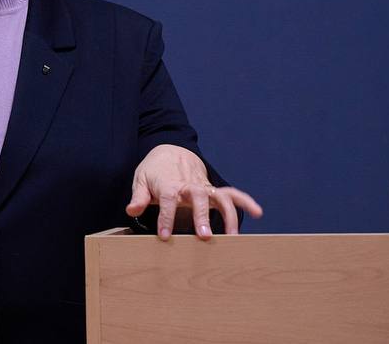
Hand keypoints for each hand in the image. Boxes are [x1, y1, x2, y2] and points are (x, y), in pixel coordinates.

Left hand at [126, 144, 262, 239]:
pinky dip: (245, 201)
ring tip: (232, 236)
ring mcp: (204, 186)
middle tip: (204, 237)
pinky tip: (257, 212)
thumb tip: (131, 210)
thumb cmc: (154, 171)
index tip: (164, 236)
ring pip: (219, 196)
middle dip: (202, 216)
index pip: (167, 199)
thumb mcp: (141, 180)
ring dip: (227, 215)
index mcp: (169, 183)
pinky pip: (232, 194)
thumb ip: (138, 196)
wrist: (170, 152)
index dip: (166, 217)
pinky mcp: (213, 189)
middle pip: (197, 197)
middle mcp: (189, 185)